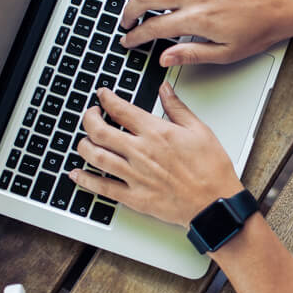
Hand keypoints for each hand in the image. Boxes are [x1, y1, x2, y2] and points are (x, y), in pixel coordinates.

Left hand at [70, 84, 242, 227]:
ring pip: (96, 156)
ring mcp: (135, 175)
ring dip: (84, 145)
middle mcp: (141, 152)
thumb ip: (177, 108)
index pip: (121, 110)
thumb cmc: (211, 169)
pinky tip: (77, 174)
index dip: (106, 99)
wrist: (215, 203)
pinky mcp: (134, 197)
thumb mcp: (199, 130)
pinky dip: (86, 179)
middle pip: (100, 131)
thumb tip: (165, 89)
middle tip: (90, 115)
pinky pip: (103, 187)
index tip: (102, 96)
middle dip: (89, 119)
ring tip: (84, 140)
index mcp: (156, 132)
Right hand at [120, 0, 292, 65]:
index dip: (136, 36)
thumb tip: (164, 59)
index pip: (154, 27)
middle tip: (126, 22)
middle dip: (129, 11)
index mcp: (197, 19)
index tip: (128, 41)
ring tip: (134, 0)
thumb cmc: (258, 29)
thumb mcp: (225, 54)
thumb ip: (190, 54)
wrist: (281, 4)